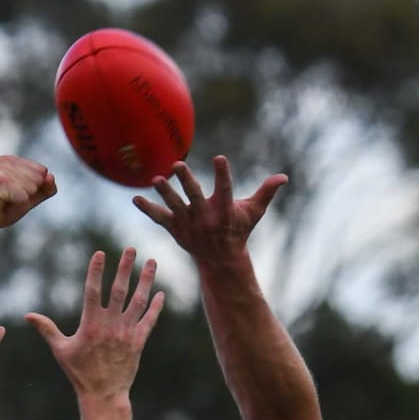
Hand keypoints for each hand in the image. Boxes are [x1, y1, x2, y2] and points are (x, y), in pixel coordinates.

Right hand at [0, 154, 55, 241]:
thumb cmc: (2, 209)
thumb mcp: (29, 199)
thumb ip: (44, 189)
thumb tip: (51, 177)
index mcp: (13, 160)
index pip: (42, 172)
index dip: (34, 189)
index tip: (17, 195)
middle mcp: (6, 160)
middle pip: (39, 179)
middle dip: (29, 195)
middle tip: (10, 200)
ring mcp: (1, 168)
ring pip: (32, 187)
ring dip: (21, 200)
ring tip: (6, 201)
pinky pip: (23, 195)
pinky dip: (17, 204)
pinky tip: (2, 203)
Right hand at [28, 247, 162, 397]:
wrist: (104, 395)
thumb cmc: (79, 372)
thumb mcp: (61, 350)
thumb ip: (47, 329)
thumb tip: (27, 315)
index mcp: (91, 324)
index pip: (93, 291)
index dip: (96, 271)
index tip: (100, 253)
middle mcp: (110, 326)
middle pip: (119, 291)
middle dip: (125, 268)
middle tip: (131, 249)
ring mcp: (126, 333)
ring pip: (138, 302)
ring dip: (146, 281)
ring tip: (152, 262)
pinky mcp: (138, 343)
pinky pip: (149, 321)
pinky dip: (156, 307)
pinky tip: (161, 293)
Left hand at [135, 154, 286, 266]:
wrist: (221, 260)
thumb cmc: (238, 231)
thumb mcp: (253, 213)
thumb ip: (266, 192)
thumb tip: (284, 177)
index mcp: (225, 211)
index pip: (225, 189)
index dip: (222, 174)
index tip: (219, 158)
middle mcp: (206, 218)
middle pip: (195, 197)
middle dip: (186, 182)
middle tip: (177, 165)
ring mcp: (189, 225)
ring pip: (175, 207)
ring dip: (165, 194)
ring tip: (156, 180)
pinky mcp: (177, 230)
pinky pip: (160, 218)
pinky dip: (147, 209)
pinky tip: (135, 198)